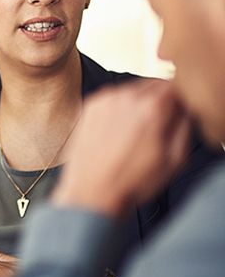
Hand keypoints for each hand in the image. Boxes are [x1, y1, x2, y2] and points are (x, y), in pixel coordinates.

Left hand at [52, 79, 192, 218]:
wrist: (92, 192)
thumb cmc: (130, 182)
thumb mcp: (175, 160)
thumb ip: (185, 126)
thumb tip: (185, 108)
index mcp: (152, 109)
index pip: (175, 86)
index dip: (179, 101)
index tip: (177, 113)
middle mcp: (127, 98)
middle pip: (155, 84)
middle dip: (160, 101)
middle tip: (156, 128)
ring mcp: (106, 99)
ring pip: (134, 89)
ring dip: (139, 104)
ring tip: (135, 134)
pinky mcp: (91, 105)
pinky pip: (114, 97)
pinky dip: (120, 109)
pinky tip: (118, 133)